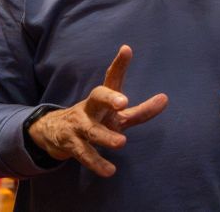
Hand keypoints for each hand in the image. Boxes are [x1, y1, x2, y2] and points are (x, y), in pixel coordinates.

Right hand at [27, 45, 167, 176]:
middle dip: (109, 98)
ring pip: (91, 130)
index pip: (112, 78)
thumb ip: (141, 111)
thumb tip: (166, 99)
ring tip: (122, 142)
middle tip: (124, 103)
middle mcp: (90, 107)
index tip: (127, 50)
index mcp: (102, 98)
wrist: (54, 132)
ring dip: (105, 137)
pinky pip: (85, 154)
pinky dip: (97, 163)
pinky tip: (110, 171)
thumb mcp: (117, 115)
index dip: (119, 64)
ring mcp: (79, 126)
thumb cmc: (95, 120)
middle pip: (97, 97)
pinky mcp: (72, 144)